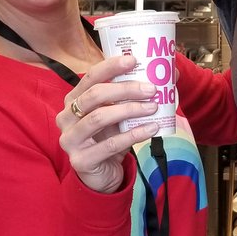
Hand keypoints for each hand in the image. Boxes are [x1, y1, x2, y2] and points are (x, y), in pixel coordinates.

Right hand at [56, 55, 159, 193]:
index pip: (90, 77)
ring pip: (99, 118)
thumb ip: (134, 97)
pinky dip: (133, 135)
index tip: (134, 59)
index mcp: (73, 100)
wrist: (101, 175)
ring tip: (153, 108)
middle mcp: (66, 117)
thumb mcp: (120, 116)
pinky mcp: (81, 160)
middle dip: (125, 89)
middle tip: (151, 89)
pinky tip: (151, 129)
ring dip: (129, 110)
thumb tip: (171, 73)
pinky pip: (110, 144)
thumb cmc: (109, 139)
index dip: (111, 66)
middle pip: (95, 96)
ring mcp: (70, 140)